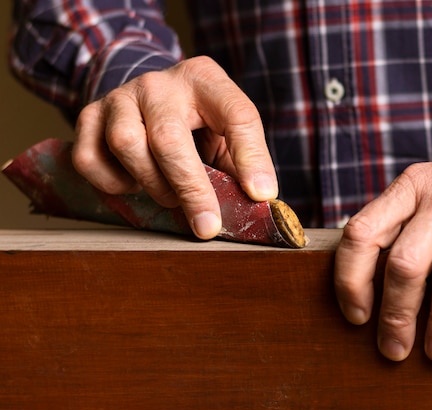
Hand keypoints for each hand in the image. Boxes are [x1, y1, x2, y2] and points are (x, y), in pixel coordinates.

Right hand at [73, 56, 277, 238]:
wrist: (152, 96)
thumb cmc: (197, 122)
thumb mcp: (227, 132)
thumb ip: (243, 161)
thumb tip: (260, 200)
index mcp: (206, 80)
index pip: (236, 114)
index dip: (251, 157)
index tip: (260, 194)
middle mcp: (159, 84)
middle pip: (169, 138)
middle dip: (190, 189)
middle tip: (207, 224)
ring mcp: (120, 96)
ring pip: (126, 145)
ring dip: (152, 184)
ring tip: (170, 196)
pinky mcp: (89, 114)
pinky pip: (89, 159)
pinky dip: (112, 184)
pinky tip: (134, 183)